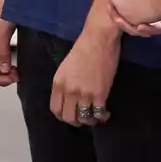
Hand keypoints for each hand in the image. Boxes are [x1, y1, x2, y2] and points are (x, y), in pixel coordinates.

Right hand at [0, 0, 16, 86]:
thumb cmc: (2, 11)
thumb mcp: (3, 33)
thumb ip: (3, 53)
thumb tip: (4, 71)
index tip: (13, 77)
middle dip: (2, 77)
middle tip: (17, 75)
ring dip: (4, 73)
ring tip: (16, 71)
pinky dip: (6, 65)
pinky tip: (14, 64)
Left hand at [50, 9, 118, 125]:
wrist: (98, 39)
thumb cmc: (82, 49)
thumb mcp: (65, 68)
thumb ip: (64, 84)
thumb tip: (69, 98)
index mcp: (58, 83)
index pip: (55, 109)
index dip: (63, 116)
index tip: (70, 115)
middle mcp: (69, 91)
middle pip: (68, 117)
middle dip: (76, 121)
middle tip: (83, 118)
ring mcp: (84, 94)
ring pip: (84, 118)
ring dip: (89, 121)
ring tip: (94, 117)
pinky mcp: (100, 94)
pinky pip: (99, 113)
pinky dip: (102, 117)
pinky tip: (105, 113)